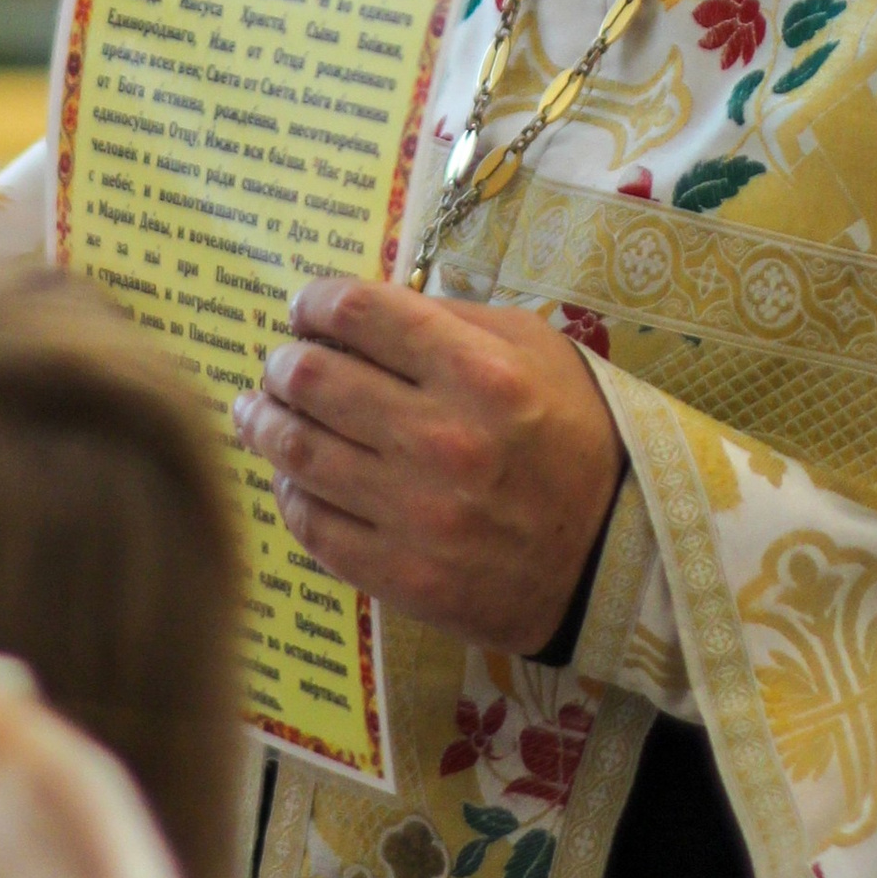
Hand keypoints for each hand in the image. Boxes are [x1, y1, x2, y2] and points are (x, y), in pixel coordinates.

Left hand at [231, 278, 623, 656]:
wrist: (618, 556)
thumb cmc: (576, 438)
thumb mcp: (537, 351)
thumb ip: (452, 320)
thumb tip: (364, 310)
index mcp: (479, 374)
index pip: (359, 313)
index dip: (314, 301)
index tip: (305, 308)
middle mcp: (442, 439)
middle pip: (312, 378)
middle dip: (282, 362)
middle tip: (280, 363)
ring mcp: (416, 515)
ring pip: (297, 451)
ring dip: (264, 421)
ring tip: (258, 410)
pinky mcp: (401, 576)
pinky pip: (311, 524)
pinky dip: (289, 491)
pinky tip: (290, 475)